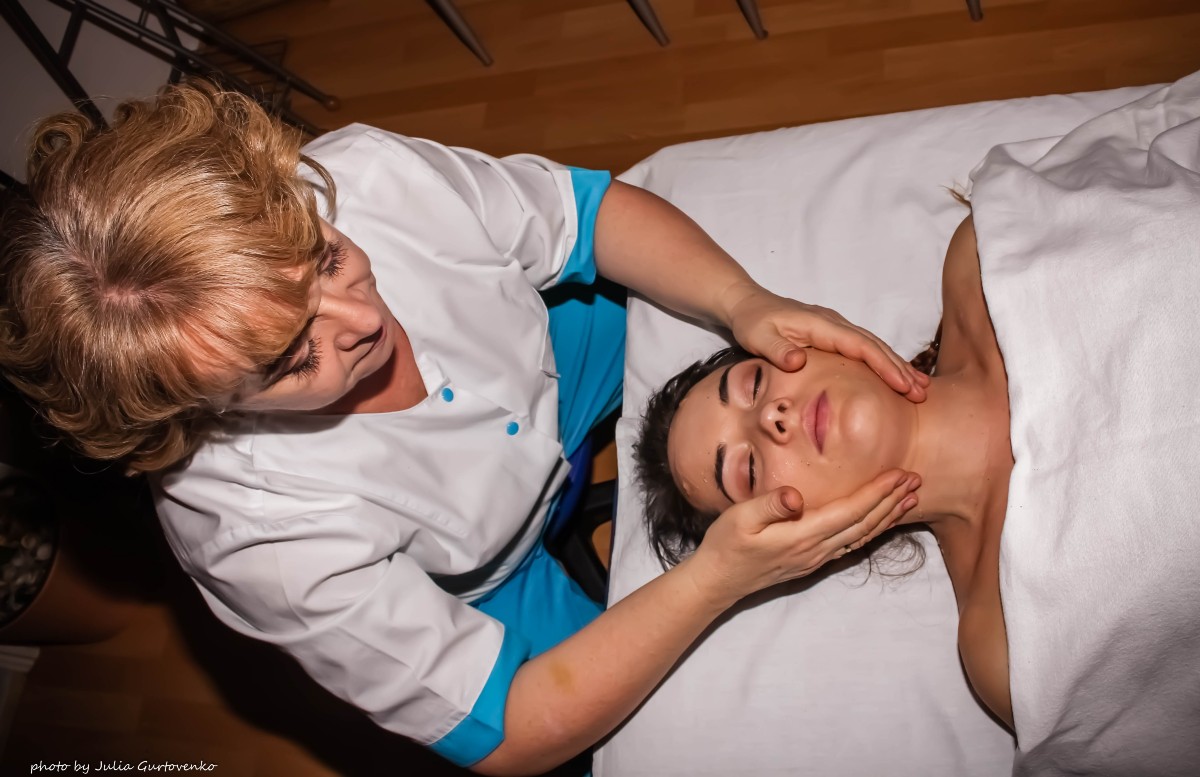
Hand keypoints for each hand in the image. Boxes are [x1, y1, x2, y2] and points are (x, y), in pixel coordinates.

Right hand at [683, 470, 920, 608]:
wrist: (718, 581)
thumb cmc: (725, 545)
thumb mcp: (739, 518)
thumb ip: (769, 505)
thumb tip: (795, 496)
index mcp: (803, 535)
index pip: (851, 511)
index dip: (878, 492)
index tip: (900, 474)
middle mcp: (817, 549)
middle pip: (865, 523)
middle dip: (892, 501)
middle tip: (917, 479)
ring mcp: (816, 558)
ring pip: (862, 536)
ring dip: (888, 516)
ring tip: (910, 499)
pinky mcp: (812, 561)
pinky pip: (852, 543)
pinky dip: (872, 529)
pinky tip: (879, 520)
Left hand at [721, 282, 929, 402]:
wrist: (747, 304)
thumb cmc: (752, 321)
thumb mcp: (758, 337)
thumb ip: (777, 350)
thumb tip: (798, 362)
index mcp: (822, 325)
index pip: (860, 346)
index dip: (884, 365)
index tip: (903, 384)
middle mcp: (834, 324)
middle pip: (875, 347)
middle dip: (900, 369)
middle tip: (922, 393)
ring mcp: (835, 329)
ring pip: (873, 348)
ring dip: (896, 367)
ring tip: (919, 388)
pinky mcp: (833, 336)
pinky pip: (863, 350)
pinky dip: (882, 363)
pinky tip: (894, 378)